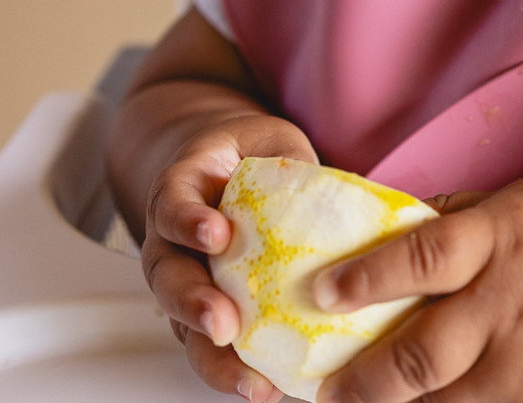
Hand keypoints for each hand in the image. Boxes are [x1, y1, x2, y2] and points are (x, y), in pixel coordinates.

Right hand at [139, 113, 316, 402]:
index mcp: (183, 191)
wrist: (225, 169)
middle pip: (168, 279)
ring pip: (184, 326)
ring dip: (213, 356)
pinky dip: (238, 370)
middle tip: (223, 323)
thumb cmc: (252, 157)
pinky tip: (270, 388)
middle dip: (194, 305)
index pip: (173, 204)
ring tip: (249, 381)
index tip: (216, 234)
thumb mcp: (270, 143)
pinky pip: (214, 346)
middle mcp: (173, 243)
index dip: (189, 221)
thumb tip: (354, 191)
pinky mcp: (209, 313)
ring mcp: (187, 282)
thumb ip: (293, 163)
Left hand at [310, 178, 522, 402]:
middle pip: (420, 356)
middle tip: (330, 391)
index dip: (366, 280)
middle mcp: (512, 303)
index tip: (321, 294)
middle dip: (363, 382)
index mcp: (501, 239)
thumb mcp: (511, 204)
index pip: (422, 259)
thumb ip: (448, 221)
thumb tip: (371, 231)